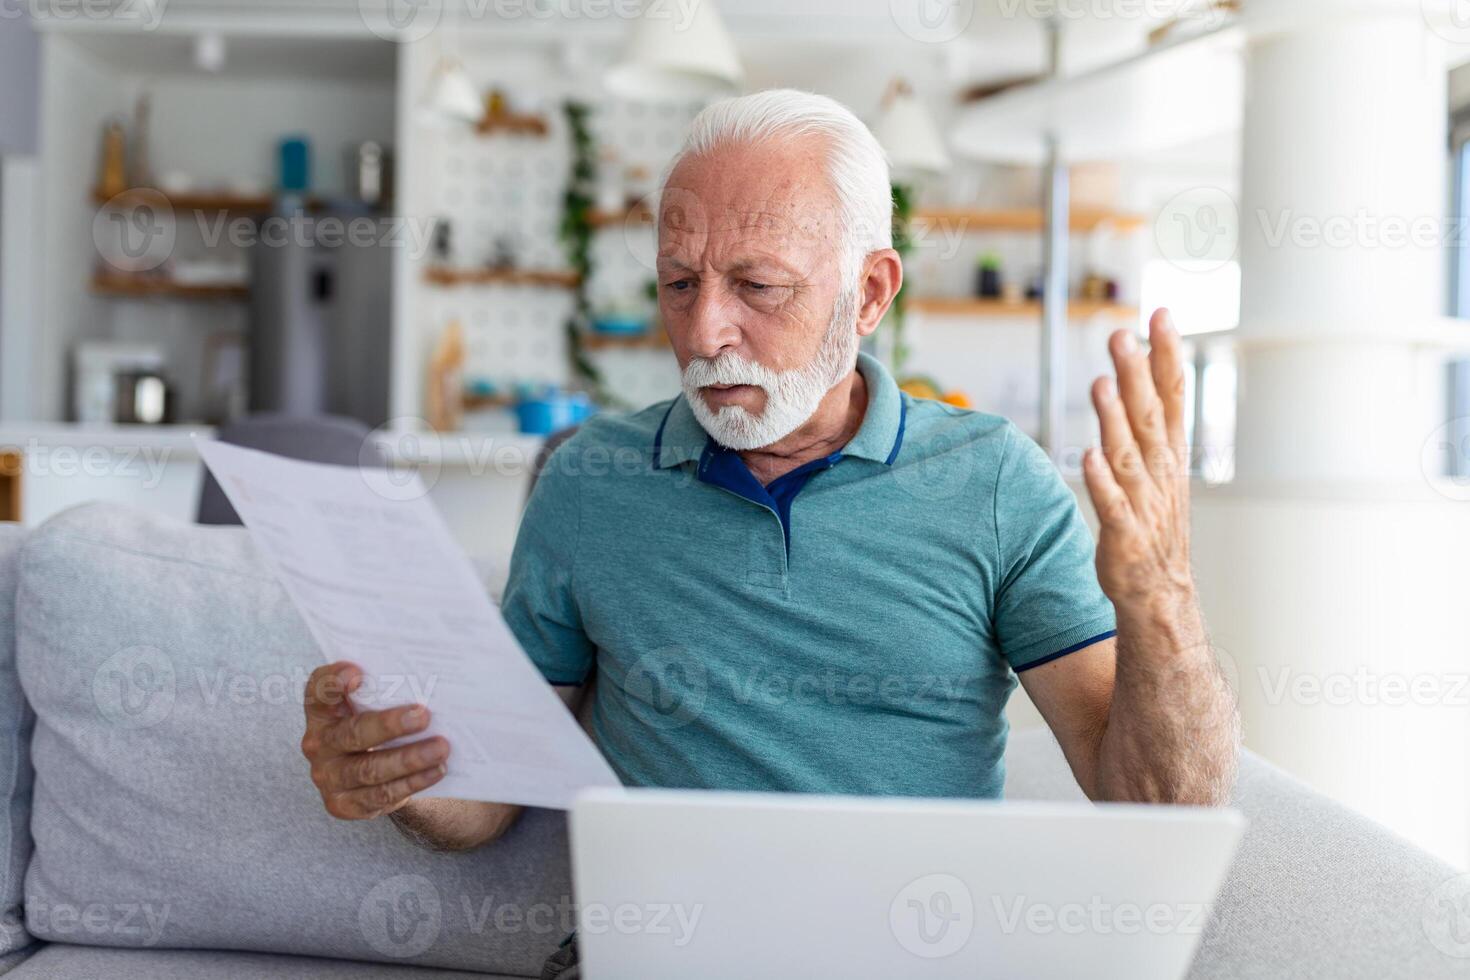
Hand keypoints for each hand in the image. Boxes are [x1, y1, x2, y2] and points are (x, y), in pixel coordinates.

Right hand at [300, 661, 448, 819]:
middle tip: (424, 715)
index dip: (333, 682)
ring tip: (440, 748)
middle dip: (389, 725)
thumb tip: (430, 675)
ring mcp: (328, 776)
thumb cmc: (376, 724)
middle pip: (352, 733)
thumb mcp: (373, 704)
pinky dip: (412, 782)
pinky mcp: (343, 803)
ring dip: (409, 759)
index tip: (357, 673)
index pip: (318, 691)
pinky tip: (436, 770)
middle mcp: (318, 743)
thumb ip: (386, 688)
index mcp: (322, 711)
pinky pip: (381, 794)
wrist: (373, 772)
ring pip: (369, 769)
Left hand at [1082, 309, 1197, 623]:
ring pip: (1128, 454)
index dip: (1167, 355)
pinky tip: (1088, 456)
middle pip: (1148, 416)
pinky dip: (1102, 482)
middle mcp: (1160, 474)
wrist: (1160, 596)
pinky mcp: (1124, 536)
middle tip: (1123, 333)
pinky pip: (1112, 505)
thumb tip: (1129, 374)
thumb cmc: (1151, 528)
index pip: (1172, 395)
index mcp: (1169, 455)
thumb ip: (1145, 424)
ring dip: (1115, 420)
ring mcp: (1143, 505)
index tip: (1162, 314)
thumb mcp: (1157, 470)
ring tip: (1102, 382)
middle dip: (1137, 374)